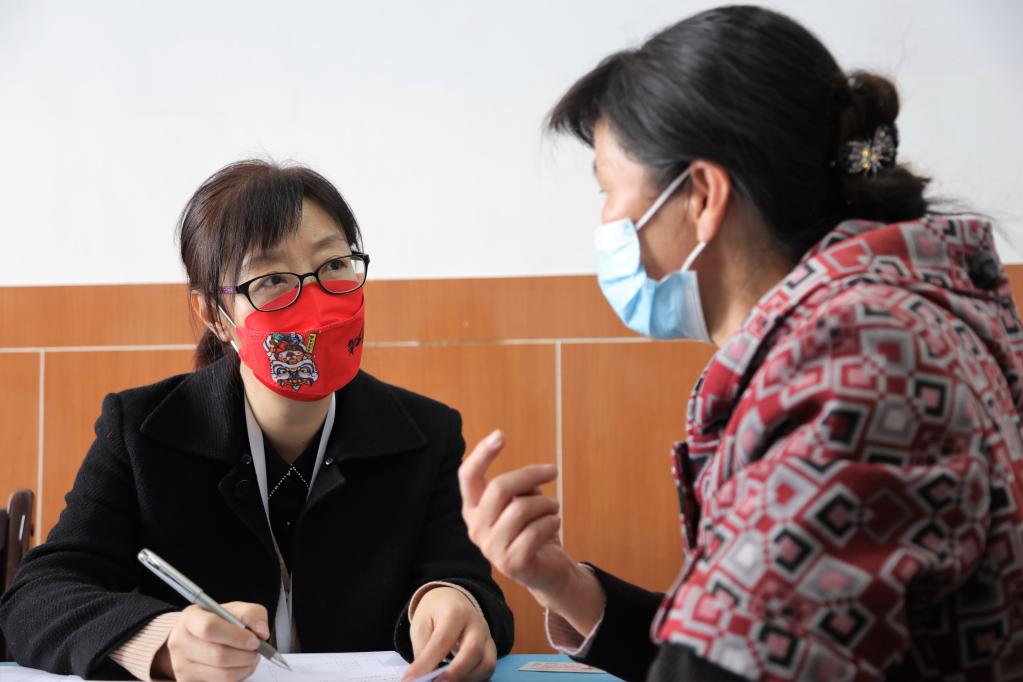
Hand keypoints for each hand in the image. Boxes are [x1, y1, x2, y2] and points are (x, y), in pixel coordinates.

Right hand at [153, 602, 269, 681]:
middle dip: (245, 656)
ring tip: (249, 659)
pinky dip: (237, 677)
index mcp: (190, 618)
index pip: (209, 628)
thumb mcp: (234, 610)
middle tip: (256, 651)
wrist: (195, 638)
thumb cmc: (218, 622)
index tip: (254, 640)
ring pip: (222, 675)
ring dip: (245, 668)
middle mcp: (180, 642)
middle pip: (218, 656)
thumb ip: (252, 615)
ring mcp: (180, 666)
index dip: (237, 636)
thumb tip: (261, 632)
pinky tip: (238, 667)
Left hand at [401, 586, 495, 680]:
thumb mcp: (421, 626)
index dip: (427, 663)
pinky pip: (487, 670)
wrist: (452, 601)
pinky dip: (473, 680)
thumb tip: (421, 678)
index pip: (442, 640)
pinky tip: (456, 681)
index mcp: (455, 612)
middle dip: (454, 673)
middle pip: (473, 650)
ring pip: (486, 664)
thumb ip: (422, 652)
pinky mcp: (491, 651)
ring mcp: (487, 638)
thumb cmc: (434, 615)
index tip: (411, 679)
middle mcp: (477, 624)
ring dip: (466, 679)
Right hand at [458, 430, 603, 632]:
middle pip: (500, 487)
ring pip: (522, 508)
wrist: (548, 571)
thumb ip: (518, 488)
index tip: (500, 435)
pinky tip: (553, 526)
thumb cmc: (534, 530)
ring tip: (552, 509)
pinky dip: (552, 522)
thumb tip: (533, 476)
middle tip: (553, 470)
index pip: (468, 476)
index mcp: (473, 509)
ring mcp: (491, 548)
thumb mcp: (522, 502)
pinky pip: (536, 530)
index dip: (482, 454)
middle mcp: (476, 528)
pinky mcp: (512, 563)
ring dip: (546, 503)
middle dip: (530, 474)